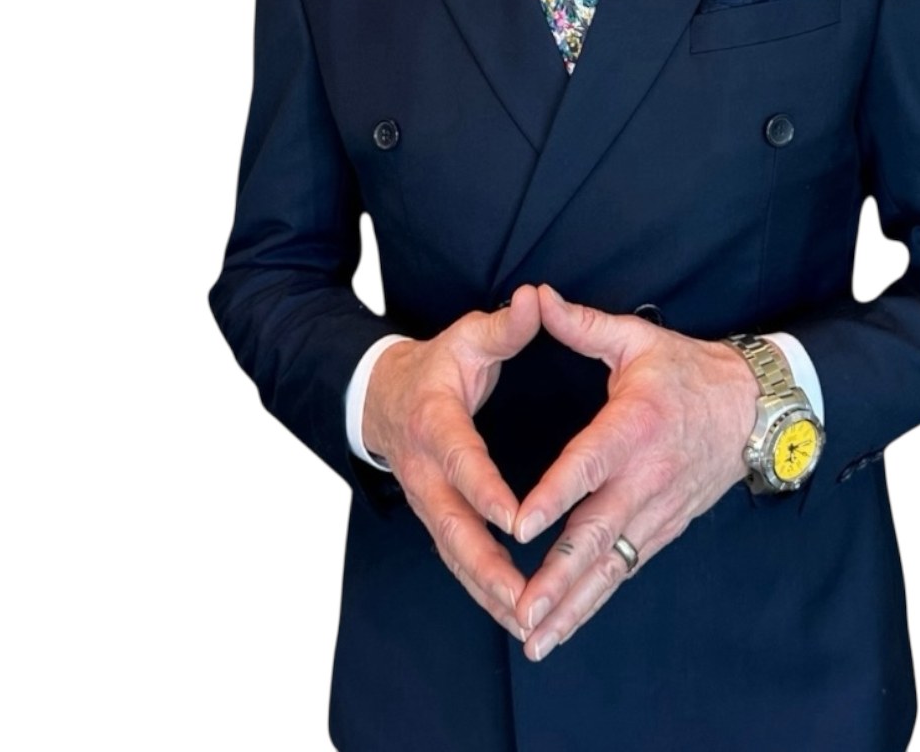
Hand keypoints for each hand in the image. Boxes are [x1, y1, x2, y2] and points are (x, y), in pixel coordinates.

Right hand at [361, 284, 541, 640]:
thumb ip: (504, 326)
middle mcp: (426, 470)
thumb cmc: (436, 366)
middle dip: (487, 568)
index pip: (461, 462)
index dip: (486, 492)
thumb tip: (537, 297)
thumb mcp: (466, 337)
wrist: (382, 397)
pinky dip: (481, 591)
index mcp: (435, 423)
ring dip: (487, 592)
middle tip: (524, 598)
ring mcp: (427, 501)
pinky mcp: (435, 518)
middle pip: (453, 528)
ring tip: (527, 622)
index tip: (517, 520)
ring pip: (454, 555)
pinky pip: (457, 560)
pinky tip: (514, 617)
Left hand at [510, 284, 758, 661]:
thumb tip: (534, 297)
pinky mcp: (662, 529)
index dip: (554, 495)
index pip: (587, 465)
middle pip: (595, 535)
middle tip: (522, 610)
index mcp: (633, 426)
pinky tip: (564, 625)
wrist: (754, 409)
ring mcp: (656, 511)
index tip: (518, 525)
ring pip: (608, 566)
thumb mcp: (636, 338)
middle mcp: (645, 478)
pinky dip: (594, 600)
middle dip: (556, 578)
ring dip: (572, 605)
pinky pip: (623, 570)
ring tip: (534, 638)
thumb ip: (582, 325)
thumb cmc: (687, 370)